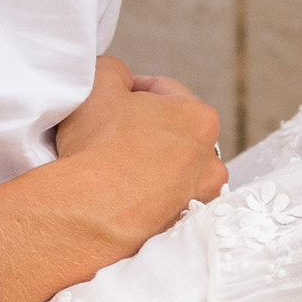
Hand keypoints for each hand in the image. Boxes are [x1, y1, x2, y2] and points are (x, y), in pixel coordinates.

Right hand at [0, 60, 224, 301]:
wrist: (90, 212)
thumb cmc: (98, 142)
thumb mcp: (100, 80)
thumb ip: (117, 71)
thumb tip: (122, 83)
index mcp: (200, 118)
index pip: (164, 92)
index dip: (131, 91)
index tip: (108, 98)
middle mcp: (211, 161)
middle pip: (172, 134)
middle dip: (144, 130)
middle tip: (108, 132)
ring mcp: (198, 201)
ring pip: (172, 172)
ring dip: (149, 166)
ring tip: (113, 168)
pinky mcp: (179, 231)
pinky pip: (162, 204)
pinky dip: (145, 198)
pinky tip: (117, 195)